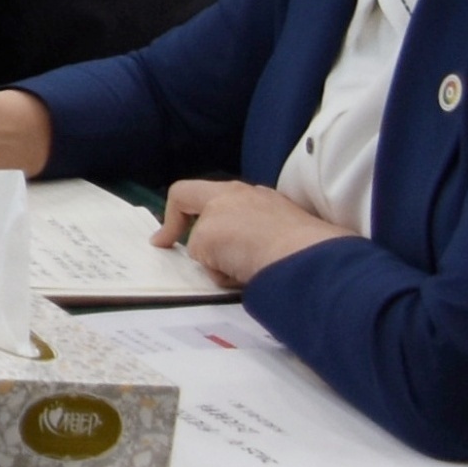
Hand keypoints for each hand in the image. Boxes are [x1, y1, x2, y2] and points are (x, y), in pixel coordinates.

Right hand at [160, 178, 348, 282]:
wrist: (303, 258)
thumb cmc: (243, 245)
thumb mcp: (202, 246)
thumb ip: (198, 245)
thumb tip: (216, 254)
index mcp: (221, 192)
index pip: (181, 194)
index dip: (168, 220)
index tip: (164, 246)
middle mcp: (250, 193)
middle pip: (215, 215)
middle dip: (209, 241)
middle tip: (212, 263)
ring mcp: (278, 209)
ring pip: (243, 230)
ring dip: (236, 251)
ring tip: (242, 274)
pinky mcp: (299, 228)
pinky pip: (269, 241)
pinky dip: (261, 255)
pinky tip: (267, 272)